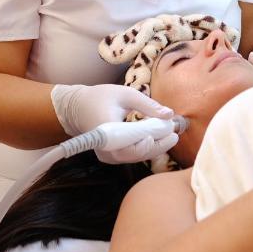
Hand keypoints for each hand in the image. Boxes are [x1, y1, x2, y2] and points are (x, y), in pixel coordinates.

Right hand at [51, 83, 175, 163]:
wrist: (77, 108)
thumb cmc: (100, 97)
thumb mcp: (124, 94)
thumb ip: (147, 104)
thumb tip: (169, 114)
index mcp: (106, 130)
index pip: (132, 144)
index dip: (153, 140)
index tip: (169, 128)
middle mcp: (106, 148)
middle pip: (137, 153)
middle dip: (159, 144)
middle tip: (174, 132)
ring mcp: (108, 156)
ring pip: (136, 157)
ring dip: (155, 147)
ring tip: (169, 134)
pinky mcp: (111, 157)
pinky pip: (132, 156)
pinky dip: (146, 148)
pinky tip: (157, 138)